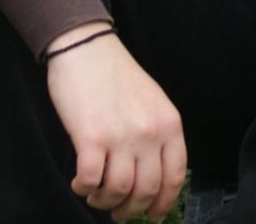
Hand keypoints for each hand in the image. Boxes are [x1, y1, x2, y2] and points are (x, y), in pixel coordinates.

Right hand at [44, 25, 187, 221]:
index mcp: (170, 124)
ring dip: (104, 201)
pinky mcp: (90, 137)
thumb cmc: (117, 76)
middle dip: (130, 210)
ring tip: (95, 196)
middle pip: (147, 190)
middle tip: (117, 212)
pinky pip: (90, 181)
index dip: (163, 204)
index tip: (151, 216)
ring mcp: (121, 135)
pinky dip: (83, 189)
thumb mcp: (152, 103)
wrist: (87, 48)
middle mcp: (150, 132)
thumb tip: (152, 177)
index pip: (175, 177)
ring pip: (118, 191)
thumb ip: (157, 135)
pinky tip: (80, 182)